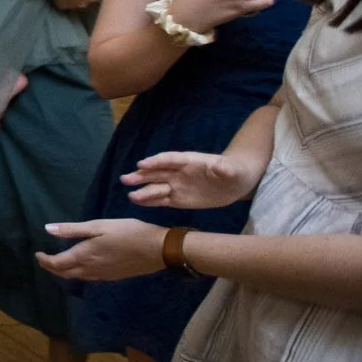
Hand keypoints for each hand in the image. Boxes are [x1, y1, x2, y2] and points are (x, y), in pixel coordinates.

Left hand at [38, 217, 176, 281]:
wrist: (158, 250)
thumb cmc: (128, 232)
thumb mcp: (99, 226)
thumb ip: (72, 230)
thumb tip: (47, 229)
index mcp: (84, 256)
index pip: (57, 264)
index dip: (45, 260)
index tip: (37, 253)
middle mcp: (91, 269)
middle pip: (65, 273)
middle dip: (52, 267)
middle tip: (44, 259)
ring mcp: (103, 275)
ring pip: (77, 277)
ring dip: (65, 272)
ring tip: (59, 263)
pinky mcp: (113, 276)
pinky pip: (89, 278)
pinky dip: (78, 273)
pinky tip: (82, 266)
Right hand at [123, 149, 253, 210]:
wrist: (236, 183)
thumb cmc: (234, 171)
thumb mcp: (232, 170)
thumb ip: (224, 169)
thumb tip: (218, 166)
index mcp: (188, 161)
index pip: (169, 159)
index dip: (156, 162)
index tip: (142, 165)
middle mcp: (178, 172)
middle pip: (156, 173)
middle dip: (141, 176)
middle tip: (126, 179)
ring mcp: (177, 185)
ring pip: (156, 187)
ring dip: (143, 191)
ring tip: (130, 195)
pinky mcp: (178, 199)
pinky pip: (161, 200)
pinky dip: (149, 201)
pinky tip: (137, 202)